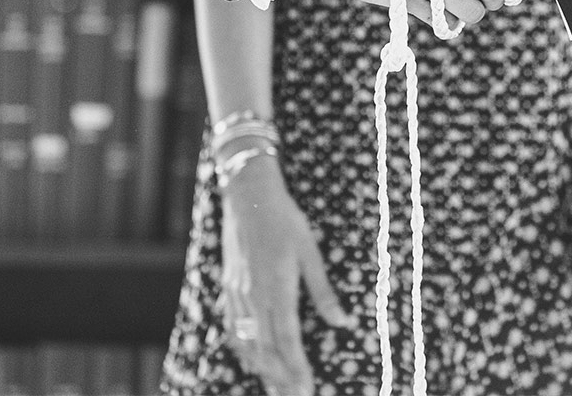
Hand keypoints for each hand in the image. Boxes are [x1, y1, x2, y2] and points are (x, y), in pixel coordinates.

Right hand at [220, 154, 350, 395]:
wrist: (248, 196)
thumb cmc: (285, 220)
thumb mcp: (311, 253)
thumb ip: (323, 292)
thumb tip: (342, 323)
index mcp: (277, 288)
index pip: (287, 340)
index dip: (297, 368)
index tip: (307, 389)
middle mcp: (254, 296)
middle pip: (266, 348)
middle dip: (281, 377)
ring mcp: (238, 294)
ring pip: (247, 342)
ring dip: (262, 368)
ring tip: (276, 387)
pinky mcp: (229, 287)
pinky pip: (232, 328)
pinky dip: (242, 349)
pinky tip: (250, 359)